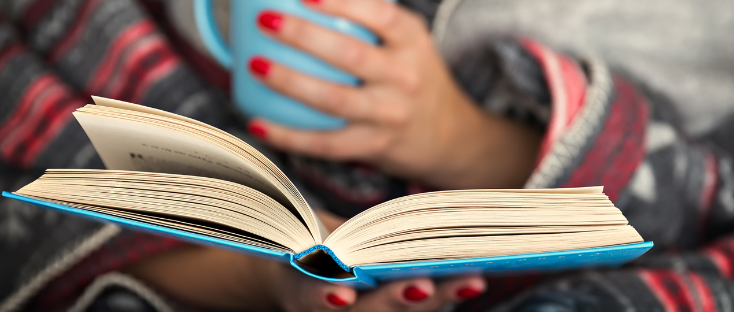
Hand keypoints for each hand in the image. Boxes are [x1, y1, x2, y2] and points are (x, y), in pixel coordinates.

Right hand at [125, 210, 485, 310]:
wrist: (277, 273)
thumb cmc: (280, 241)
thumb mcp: (279, 230)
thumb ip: (289, 221)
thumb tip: (264, 188)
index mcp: (293, 290)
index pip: (306, 298)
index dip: (324, 295)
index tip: (343, 289)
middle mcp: (327, 308)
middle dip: (397, 300)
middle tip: (428, 283)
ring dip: (435, 298)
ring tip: (469, 278)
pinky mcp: (378, 305)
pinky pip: (412, 306)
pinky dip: (442, 292)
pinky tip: (469, 274)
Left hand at [247, 0, 541, 188]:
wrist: (450, 135)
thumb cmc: (414, 77)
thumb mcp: (408, 41)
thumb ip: (372, 18)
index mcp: (412, 42)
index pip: (380, 15)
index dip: (342, 1)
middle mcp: (404, 77)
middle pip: (350, 54)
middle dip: (303, 35)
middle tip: (265, 20)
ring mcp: (390, 114)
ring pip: (334, 100)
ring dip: (290, 82)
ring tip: (254, 64)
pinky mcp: (375, 146)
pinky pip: (325, 143)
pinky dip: (288, 135)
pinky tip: (257, 123)